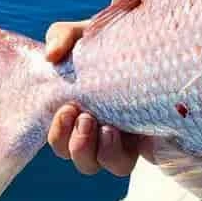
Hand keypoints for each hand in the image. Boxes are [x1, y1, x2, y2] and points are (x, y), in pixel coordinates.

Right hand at [44, 19, 141, 176]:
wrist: (149, 41)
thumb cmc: (109, 43)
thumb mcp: (82, 34)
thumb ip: (61, 37)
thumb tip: (51, 56)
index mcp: (80, 114)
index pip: (60, 139)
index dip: (59, 133)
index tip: (67, 108)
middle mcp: (101, 133)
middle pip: (82, 160)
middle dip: (75, 144)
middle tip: (84, 116)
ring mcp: (124, 140)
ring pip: (104, 166)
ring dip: (97, 152)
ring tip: (105, 127)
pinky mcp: (146, 141)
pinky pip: (126, 162)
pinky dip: (117, 153)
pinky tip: (120, 133)